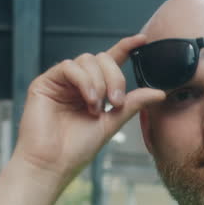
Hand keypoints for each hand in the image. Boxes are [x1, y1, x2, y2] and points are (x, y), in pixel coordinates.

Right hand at [10, 34, 165, 183]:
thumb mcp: (111, 123)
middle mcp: (76, 83)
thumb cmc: (77, 149)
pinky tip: (88, 101)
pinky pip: (69, 67)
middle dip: (114, 77)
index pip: (110, 62)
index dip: (125, 47)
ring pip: (87, 60)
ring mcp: (60, 82)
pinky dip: (84, 81)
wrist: (52, 164)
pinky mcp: (45, 82)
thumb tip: (159, 92)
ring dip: (99, 83)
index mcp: (92, 91)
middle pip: (100, 58)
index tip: (142, 39)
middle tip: (115, 102)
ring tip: (97, 108)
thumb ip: (132, 104)